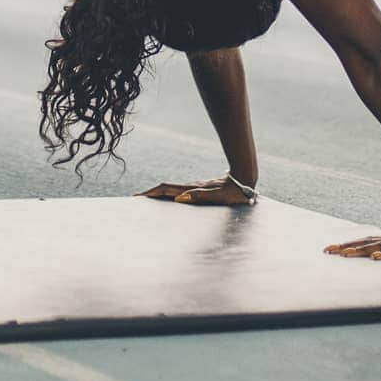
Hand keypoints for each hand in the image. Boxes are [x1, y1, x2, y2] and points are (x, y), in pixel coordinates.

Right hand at [135, 175, 255, 205]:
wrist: (245, 180)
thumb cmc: (233, 192)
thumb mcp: (217, 197)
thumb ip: (199, 196)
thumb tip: (179, 199)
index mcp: (191, 189)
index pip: (166, 189)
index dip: (151, 193)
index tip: (137, 197)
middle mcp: (190, 187)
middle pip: (165, 189)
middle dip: (149, 194)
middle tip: (135, 200)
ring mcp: (194, 188)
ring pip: (171, 190)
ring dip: (157, 194)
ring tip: (147, 200)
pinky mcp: (199, 190)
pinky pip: (179, 192)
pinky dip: (168, 195)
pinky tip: (169, 200)